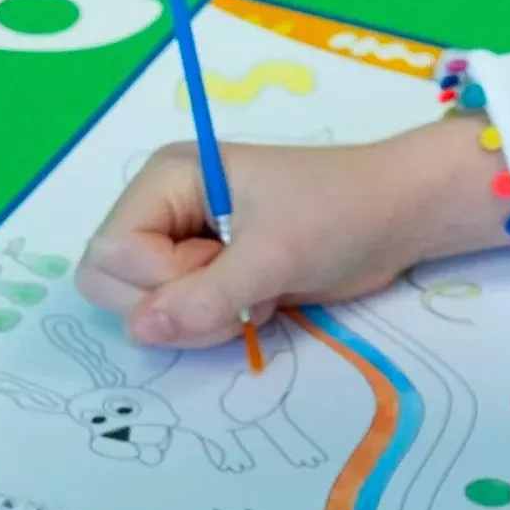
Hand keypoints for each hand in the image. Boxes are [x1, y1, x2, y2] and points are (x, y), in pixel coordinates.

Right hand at [76, 124, 509, 349]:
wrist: (399, 217)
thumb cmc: (338, 214)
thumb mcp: (272, 256)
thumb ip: (204, 298)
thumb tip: (140, 330)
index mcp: (165, 180)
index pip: (110, 252)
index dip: (158, 279)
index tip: (220, 267)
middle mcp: (163, 209)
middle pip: (111, 283)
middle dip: (174, 304)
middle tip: (237, 287)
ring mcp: (184, 244)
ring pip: (147, 309)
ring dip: (199, 319)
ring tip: (255, 293)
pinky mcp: (209, 274)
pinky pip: (182, 319)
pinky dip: (217, 324)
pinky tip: (261, 301)